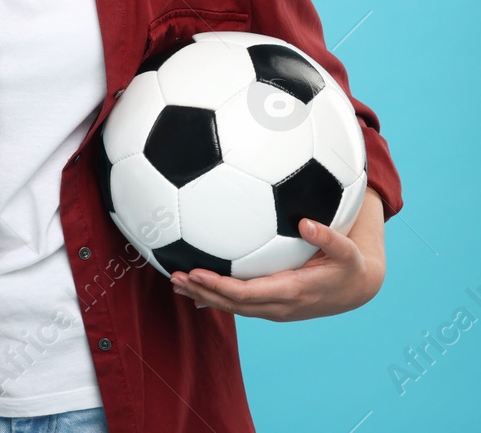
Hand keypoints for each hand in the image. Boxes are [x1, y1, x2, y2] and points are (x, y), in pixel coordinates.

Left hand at [169, 189, 384, 320]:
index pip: (246, 293)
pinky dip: (217, 298)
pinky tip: (196, 291)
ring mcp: (275, 309)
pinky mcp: (273, 305)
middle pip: (233, 304)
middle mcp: (280, 306)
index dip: (219, 286)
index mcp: (292, 292)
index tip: (196, 273)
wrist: (358, 289)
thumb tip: (307, 223)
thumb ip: (328, 238)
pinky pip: (241, 305)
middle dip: (203, 292)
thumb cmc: (350, 266)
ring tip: (176, 284)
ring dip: (205, 296)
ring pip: (234, 307)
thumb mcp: (347, 252)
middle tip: (174, 278)